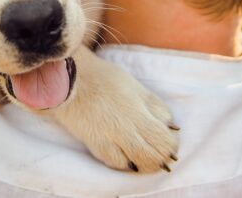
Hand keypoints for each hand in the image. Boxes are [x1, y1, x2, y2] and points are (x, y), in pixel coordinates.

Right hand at [51, 47, 178, 172]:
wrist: (69, 79)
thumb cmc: (103, 78)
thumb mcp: (135, 86)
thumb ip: (154, 106)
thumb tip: (172, 126)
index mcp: (139, 111)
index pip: (165, 138)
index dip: (171, 144)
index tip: (169, 141)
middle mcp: (127, 128)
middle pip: (154, 155)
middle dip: (161, 157)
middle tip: (161, 153)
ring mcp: (111, 138)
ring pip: (138, 163)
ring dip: (146, 163)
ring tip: (146, 157)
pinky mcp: (95, 145)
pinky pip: (116, 163)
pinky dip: (125, 163)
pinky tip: (127, 157)